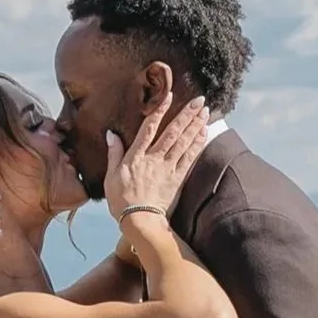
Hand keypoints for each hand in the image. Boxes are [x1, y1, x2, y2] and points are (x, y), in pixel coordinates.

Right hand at [104, 90, 210, 228]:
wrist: (139, 221)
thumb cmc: (121, 200)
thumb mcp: (111, 176)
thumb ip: (114, 153)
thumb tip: (111, 134)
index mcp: (136, 156)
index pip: (149, 128)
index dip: (160, 110)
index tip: (170, 96)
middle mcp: (154, 158)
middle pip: (173, 132)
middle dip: (187, 114)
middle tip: (200, 100)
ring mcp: (168, 168)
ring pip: (184, 142)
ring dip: (196, 125)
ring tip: (206, 111)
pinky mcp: (177, 178)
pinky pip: (190, 158)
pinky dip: (197, 144)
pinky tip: (205, 133)